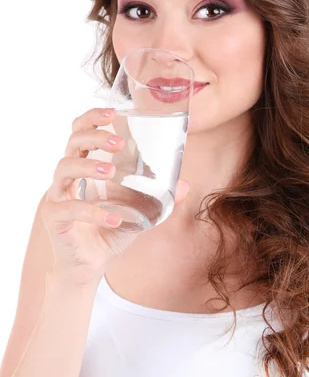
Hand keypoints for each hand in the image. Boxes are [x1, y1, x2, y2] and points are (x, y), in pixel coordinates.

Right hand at [41, 108, 189, 285]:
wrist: (89, 264)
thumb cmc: (110, 229)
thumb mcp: (139, 211)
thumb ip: (159, 198)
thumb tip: (186, 185)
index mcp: (85, 165)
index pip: (81, 131)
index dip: (92, 118)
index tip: (112, 112)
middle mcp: (69, 175)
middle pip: (73, 142)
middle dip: (95, 136)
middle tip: (119, 142)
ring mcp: (58, 194)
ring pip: (65, 167)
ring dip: (88, 165)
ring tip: (110, 170)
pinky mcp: (54, 217)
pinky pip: (71, 208)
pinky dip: (94, 212)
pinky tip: (116, 218)